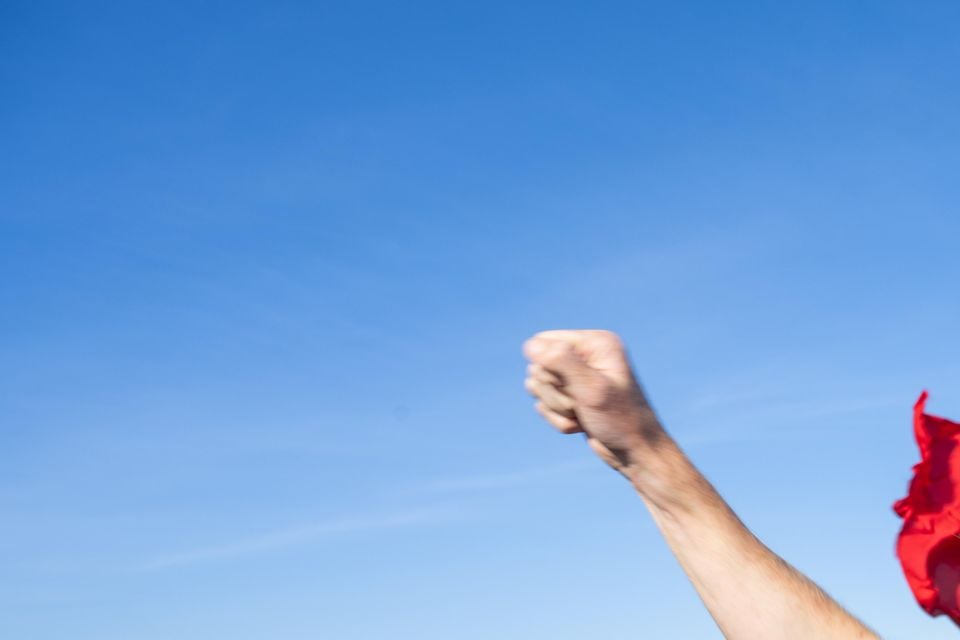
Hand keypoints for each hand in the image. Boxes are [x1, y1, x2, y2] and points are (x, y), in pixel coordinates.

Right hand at [523, 330, 666, 473]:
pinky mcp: (571, 395)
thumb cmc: (621, 419)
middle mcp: (586, 355)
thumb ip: (561, 362)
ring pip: (539, 387)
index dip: (548, 368)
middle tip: (581, 404)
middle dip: (555, 393)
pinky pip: (545, 404)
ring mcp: (578, 376)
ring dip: (557, 408)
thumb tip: (530, 345)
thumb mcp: (592, 388)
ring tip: (583, 414)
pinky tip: (581, 424)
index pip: (543, 342)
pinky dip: (559, 419)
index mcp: (595, 343)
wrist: (635, 452)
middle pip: (538, 367)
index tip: (572, 386)